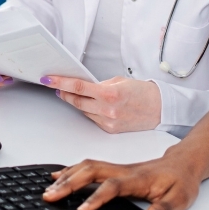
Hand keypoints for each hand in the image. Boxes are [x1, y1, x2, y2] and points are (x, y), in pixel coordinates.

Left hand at [41, 75, 160, 132]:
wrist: (159, 108)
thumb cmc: (142, 92)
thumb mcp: (119, 82)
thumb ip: (99, 85)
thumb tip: (82, 87)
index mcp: (110, 94)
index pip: (78, 87)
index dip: (60, 83)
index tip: (48, 79)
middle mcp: (108, 110)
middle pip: (77, 101)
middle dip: (64, 92)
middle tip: (55, 85)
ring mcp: (108, 122)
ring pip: (83, 110)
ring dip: (76, 102)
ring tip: (71, 93)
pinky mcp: (110, 130)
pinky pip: (93, 118)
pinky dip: (89, 110)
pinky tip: (90, 104)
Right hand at [42, 154, 201, 209]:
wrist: (184, 163)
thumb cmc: (181, 181)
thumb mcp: (181, 198)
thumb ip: (166, 208)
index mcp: (138, 179)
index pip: (112, 186)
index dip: (96, 197)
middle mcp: (124, 170)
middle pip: (91, 171)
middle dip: (69, 183)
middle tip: (51, 196)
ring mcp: (117, 168)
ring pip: (87, 167)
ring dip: (66, 176)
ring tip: (48, 189)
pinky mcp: (114, 169)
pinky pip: (88, 166)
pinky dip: (70, 169)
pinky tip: (58, 175)